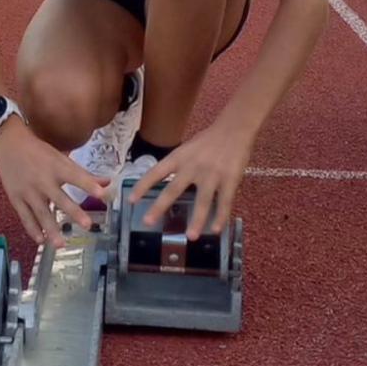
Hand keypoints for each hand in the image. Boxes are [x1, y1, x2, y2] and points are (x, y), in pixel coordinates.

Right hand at [0, 123, 105, 246]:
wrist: (9, 144)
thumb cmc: (39, 152)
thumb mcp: (62, 159)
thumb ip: (84, 174)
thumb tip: (108, 182)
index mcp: (57, 167)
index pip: (76, 177)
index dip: (89, 185)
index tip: (103, 194)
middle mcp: (43, 180)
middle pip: (60, 198)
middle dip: (74, 212)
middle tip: (87, 225)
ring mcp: (28, 191)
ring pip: (41, 212)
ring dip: (51, 229)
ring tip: (61, 244)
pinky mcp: (16, 198)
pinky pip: (25, 217)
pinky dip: (33, 230)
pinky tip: (41, 241)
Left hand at [129, 124, 254, 240]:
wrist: (235, 129)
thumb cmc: (209, 140)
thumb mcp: (187, 149)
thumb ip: (178, 166)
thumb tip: (165, 187)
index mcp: (179, 157)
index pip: (156, 172)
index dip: (142, 186)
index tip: (131, 200)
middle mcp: (193, 166)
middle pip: (174, 189)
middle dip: (159, 207)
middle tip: (148, 222)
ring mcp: (212, 174)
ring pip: (203, 201)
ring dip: (197, 220)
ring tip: (190, 236)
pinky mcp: (230, 180)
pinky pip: (224, 202)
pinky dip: (220, 217)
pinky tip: (216, 230)